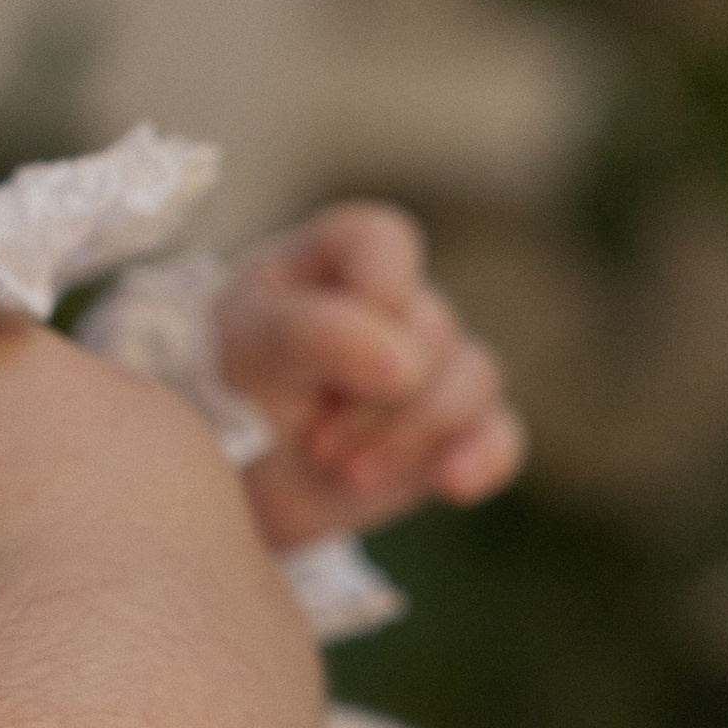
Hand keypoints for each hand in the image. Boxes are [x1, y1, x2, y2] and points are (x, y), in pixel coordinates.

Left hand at [217, 203, 524, 549]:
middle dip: (375, 398)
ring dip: (412, 435)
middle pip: (432, 331)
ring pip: (474, 379)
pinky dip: (482, 457)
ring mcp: (433, 366)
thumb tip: (407, 363)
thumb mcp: (249, 350)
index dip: (373, 294)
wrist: (229, 483)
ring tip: (347, 473)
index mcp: (339, 257)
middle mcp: (397, 303)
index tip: (326, 356)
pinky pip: (501, 434)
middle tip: (312, 441)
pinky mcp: (452, 432)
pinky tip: (452, 484)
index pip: (385, 243)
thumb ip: (317, 335)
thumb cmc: (225, 390)